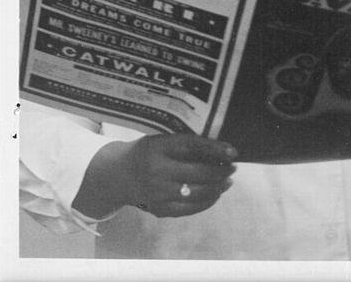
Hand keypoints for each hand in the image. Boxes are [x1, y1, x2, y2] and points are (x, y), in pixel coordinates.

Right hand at [74, 134, 236, 218]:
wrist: (116, 175)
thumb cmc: (148, 153)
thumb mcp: (163, 140)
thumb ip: (187, 144)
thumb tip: (222, 150)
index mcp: (158, 147)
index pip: (192, 147)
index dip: (215, 150)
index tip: (234, 152)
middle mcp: (157, 171)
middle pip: (198, 173)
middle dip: (221, 171)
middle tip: (233, 167)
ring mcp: (157, 193)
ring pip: (197, 193)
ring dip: (218, 187)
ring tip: (227, 180)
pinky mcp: (159, 209)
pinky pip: (190, 208)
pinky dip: (207, 201)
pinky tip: (216, 193)